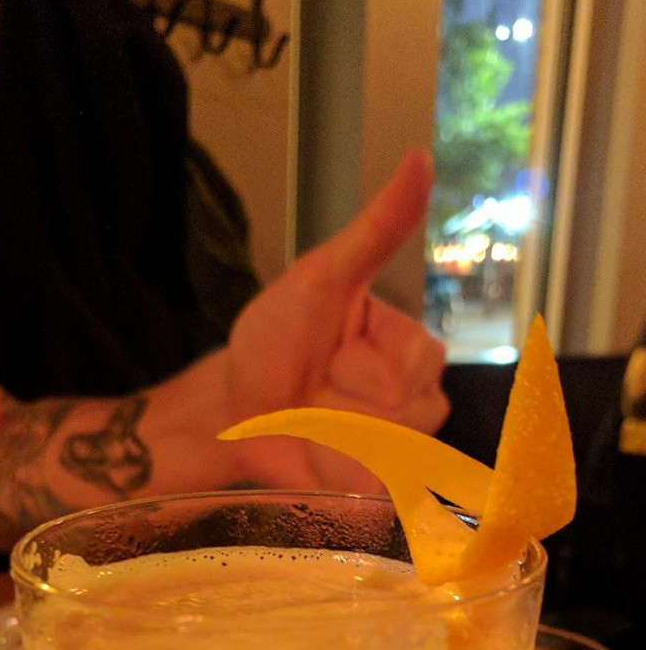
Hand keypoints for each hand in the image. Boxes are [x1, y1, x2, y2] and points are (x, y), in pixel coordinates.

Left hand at [225, 149, 448, 491]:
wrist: (231, 408)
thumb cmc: (274, 341)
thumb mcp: (322, 277)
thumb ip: (377, 229)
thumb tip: (419, 159)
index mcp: (411, 347)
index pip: (418, 362)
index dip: (362, 362)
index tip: (329, 352)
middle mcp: (416, 397)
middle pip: (414, 410)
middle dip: (348, 398)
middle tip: (315, 387)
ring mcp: (399, 449)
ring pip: (395, 450)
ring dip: (337, 434)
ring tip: (312, 419)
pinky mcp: (376, 489)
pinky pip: (378, 487)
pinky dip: (336, 470)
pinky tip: (313, 455)